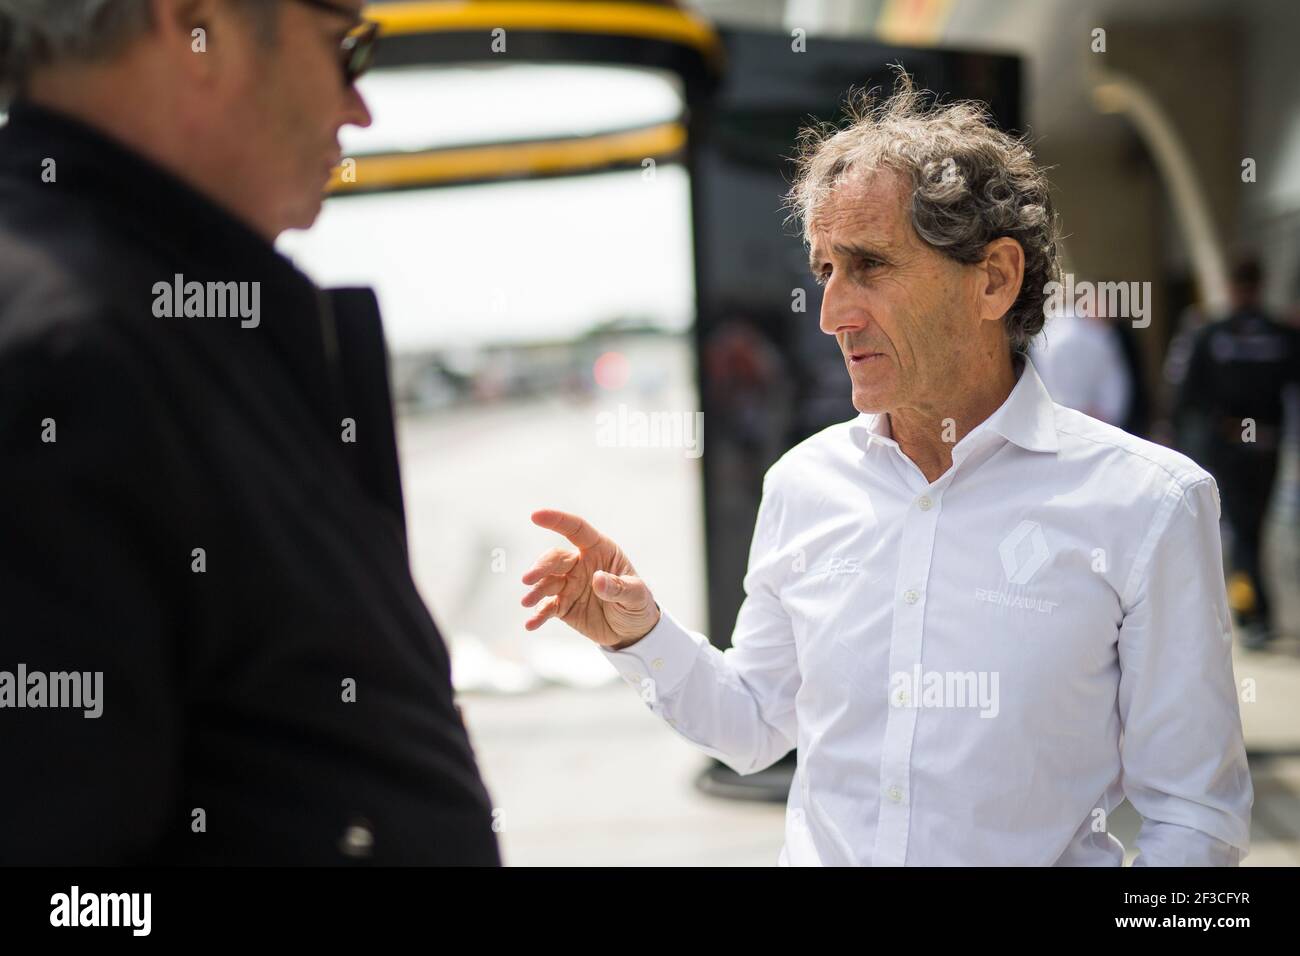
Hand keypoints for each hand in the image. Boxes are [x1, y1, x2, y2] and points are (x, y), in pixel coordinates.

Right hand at [521, 509, 660, 648]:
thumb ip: (619, 587)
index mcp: (600, 551)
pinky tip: (531, 624)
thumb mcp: (636, 595)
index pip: (576, 530)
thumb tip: (597, 579)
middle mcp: (581, 564)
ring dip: (535, 591)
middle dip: (541, 566)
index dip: (557, 521)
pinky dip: (538, 615)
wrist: (633, 632)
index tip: (536, 516)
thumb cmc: (638, 604)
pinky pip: (547, 608)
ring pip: (547, 582)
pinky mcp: (563, 606)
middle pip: (555, 558)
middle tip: (528, 579)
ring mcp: (570, 585)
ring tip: (527, 602)